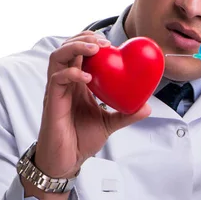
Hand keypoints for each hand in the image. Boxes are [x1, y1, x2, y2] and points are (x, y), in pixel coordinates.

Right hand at [23, 31, 151, 199]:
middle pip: (66, 48)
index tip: (110, 43)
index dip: (90, 41)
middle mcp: (65, 82)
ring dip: (76, 48)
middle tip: (104, 43)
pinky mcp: (52, 102)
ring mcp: (57, 90)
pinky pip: (57, 79)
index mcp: (77, 82)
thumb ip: (126, 114)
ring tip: (95, 49)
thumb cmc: (81, 140)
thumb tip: (148, 107)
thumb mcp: (109, 124)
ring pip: (57, 57)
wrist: (66, 161)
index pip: (79, 52)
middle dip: (84, 38)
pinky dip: (72, 74)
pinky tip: (87, 78)